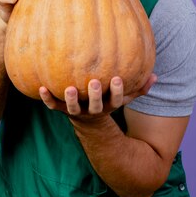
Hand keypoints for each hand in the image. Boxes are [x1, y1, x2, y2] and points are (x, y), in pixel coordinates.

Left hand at [39, 74, 156, 120]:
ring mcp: (76, 111)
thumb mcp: (125, 97)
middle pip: (95, 106)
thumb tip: (155, 75)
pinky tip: (40, 88)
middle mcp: (92, 110)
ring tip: (69, 88)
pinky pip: (53, 106)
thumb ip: (140, 87)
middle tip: (93, 82)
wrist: (88, 121)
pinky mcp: (62, 110)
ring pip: (72, 109)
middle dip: (95, 95)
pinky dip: (47, 99)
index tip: (116, 79)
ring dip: (70, 100)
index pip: (115, 100)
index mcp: (108, 106)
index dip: (116, 91)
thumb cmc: (108, 101)